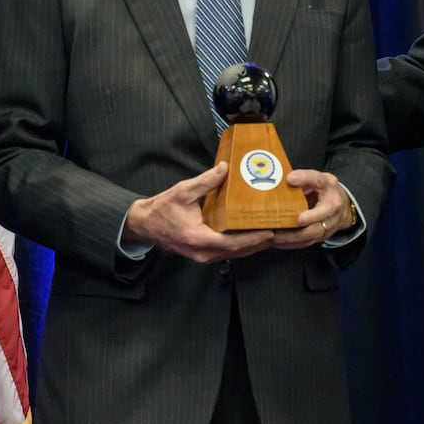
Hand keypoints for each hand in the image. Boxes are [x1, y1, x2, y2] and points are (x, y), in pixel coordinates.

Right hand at [124, 163, 273, 263]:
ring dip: (251, 245)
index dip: (252, 239)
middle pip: (237, 251)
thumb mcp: (183, 191)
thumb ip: (205, 181)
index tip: (269, 232)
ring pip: (233, 254)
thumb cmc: (162, 209)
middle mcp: (203, 252)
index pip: (232, 243)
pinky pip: (227, 251)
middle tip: (277, 231)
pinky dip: (241, 245)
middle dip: (258, 243)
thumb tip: (225, 168)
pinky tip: (251, 235)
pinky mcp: (203, 253)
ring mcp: (203, 255)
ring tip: (270, 233)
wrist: (145, 224)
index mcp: (199, 238)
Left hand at [271, 170, 351, 250]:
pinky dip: (290, 244)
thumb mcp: (316, 179)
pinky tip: (276, 242)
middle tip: (288, 221)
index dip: (305, 178)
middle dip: (307, 218)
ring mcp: (328, 224)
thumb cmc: (325, 191)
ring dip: (292, 236)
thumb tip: (281, 179)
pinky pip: (306, 243)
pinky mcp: (320, 237)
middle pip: (321, 214)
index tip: (290, 179)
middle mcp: (331, 206)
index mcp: (329, 187)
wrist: (341, 208)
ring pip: (312, 233)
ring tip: (275, 235)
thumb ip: (302, 178)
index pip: (318, 181)